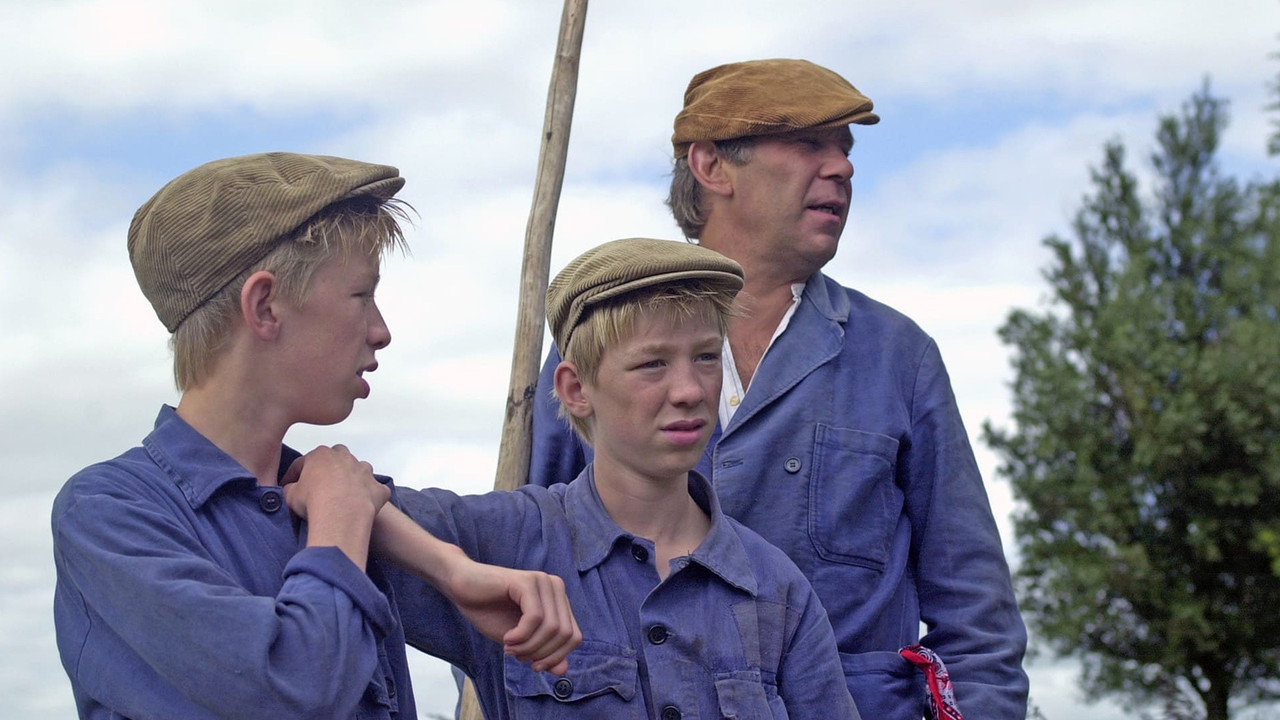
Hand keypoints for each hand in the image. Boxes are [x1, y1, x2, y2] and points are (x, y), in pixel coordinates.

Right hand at [281, 445, 389, 520]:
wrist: (340, 514)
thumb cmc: (313, 501)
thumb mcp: (289, 494)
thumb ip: (289, 488)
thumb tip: (291, 489)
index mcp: (321, 455)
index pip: (304, 462)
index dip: (295, 474)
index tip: (290, 485)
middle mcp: (345, 457)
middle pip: (337, 457)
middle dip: (330, 468)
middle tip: (322, 485)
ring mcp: (364, 471)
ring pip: (359, 469)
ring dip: (353, 478)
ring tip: (344, 495)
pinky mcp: (377, 487)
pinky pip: (376, 489)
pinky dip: (371, 495)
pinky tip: (363, 505)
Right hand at [444, 559, 580, 674]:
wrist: (462, 588)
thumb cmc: (490, 611)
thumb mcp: (520, 641)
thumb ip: (542, 653)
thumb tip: (563, 671)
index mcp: (558, 600)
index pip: (574, 637)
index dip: (555, 658)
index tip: (533, 666)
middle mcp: (556, 587)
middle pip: (565, 634)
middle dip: (541, 653)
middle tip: (517, 656)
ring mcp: (542, 581)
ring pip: (552, 628)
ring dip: (528, 646)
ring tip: (510, 647)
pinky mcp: (526, 581)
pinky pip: (535, 617)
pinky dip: (521, 635)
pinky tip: (507, 638)